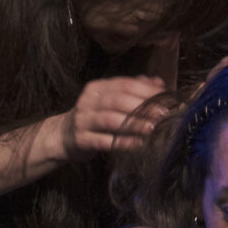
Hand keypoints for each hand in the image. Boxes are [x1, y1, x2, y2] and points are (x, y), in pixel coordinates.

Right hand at [58, 76, 172, 157]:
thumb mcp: (110, 100)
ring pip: (110, 120)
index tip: (165, 97)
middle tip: (162, 114)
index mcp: (97, 88)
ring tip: (152, 129)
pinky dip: (121, 143)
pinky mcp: (80, 140)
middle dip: (142, 107)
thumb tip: (158, 82)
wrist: (63, 136)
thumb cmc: (94, 117)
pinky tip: (137, 144)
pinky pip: (103, 141)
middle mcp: (88, 101)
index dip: (145, 90)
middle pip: (117, 100)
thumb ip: (133, 89)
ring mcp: (82, 120)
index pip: (124, 84)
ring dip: (133, 124)